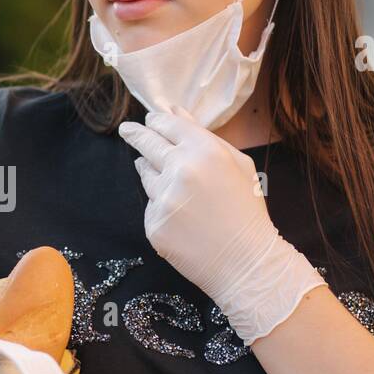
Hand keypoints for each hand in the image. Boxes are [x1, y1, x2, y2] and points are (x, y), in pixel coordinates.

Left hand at [118, 107, 325, 343]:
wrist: (246, 263)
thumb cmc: (246, 211)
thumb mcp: (237, 165)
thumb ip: (202, 135)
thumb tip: (173, 110)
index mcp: (205, 151)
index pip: (167, 124)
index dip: (156, 120)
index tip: (149, 119)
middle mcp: (181, 170)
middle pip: (147, 144)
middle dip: (136, 135)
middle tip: (127, 130)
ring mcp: (164, 198)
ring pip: (146, 175)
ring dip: (152, 173)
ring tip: (175, 185)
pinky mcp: (154, 224)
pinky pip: (151, 206)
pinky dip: (161, 207)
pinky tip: (183, 217)